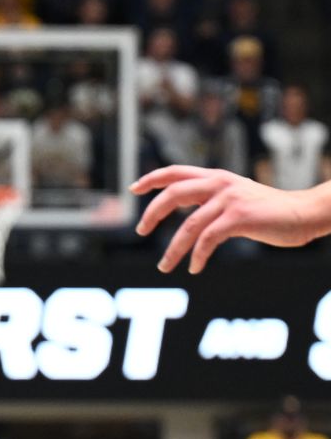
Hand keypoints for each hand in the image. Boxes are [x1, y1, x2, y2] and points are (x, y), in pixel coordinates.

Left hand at [131, 165, 320, 273]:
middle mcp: (220, 184)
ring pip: (189, 226)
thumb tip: (190, 220)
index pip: (176, 171)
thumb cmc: (270, 211)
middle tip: (141, 231)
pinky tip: (194, 267)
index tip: (133, 188)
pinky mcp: (239, 217)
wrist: (305, 213)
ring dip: (173, 249)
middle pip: (173, 194)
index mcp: (216, 177)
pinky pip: (208, 239)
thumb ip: (213, 203)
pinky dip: (197, 255)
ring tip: (164, 266)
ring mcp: (229, 199)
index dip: (152, 178)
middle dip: (152, 213)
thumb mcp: (237, 199)